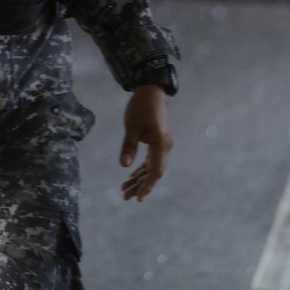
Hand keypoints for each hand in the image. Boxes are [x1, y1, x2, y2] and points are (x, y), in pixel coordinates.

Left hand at [120, 86, 172, 200]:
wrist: (152, 91)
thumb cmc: (141, 106)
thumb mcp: (132, 126)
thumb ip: (129, 146)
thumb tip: (124, 165)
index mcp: (161, 144)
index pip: (155, 170)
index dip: (147, 185)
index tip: (138, 197)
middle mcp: (165, 147)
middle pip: (154, 172)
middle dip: (140, 185)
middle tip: (125, 196)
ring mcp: (163, 145)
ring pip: (152, 167)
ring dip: (139, 178)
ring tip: (125, 190)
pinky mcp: (158, 142)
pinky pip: (151, 160)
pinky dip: (141, 169)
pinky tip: (131, 176)